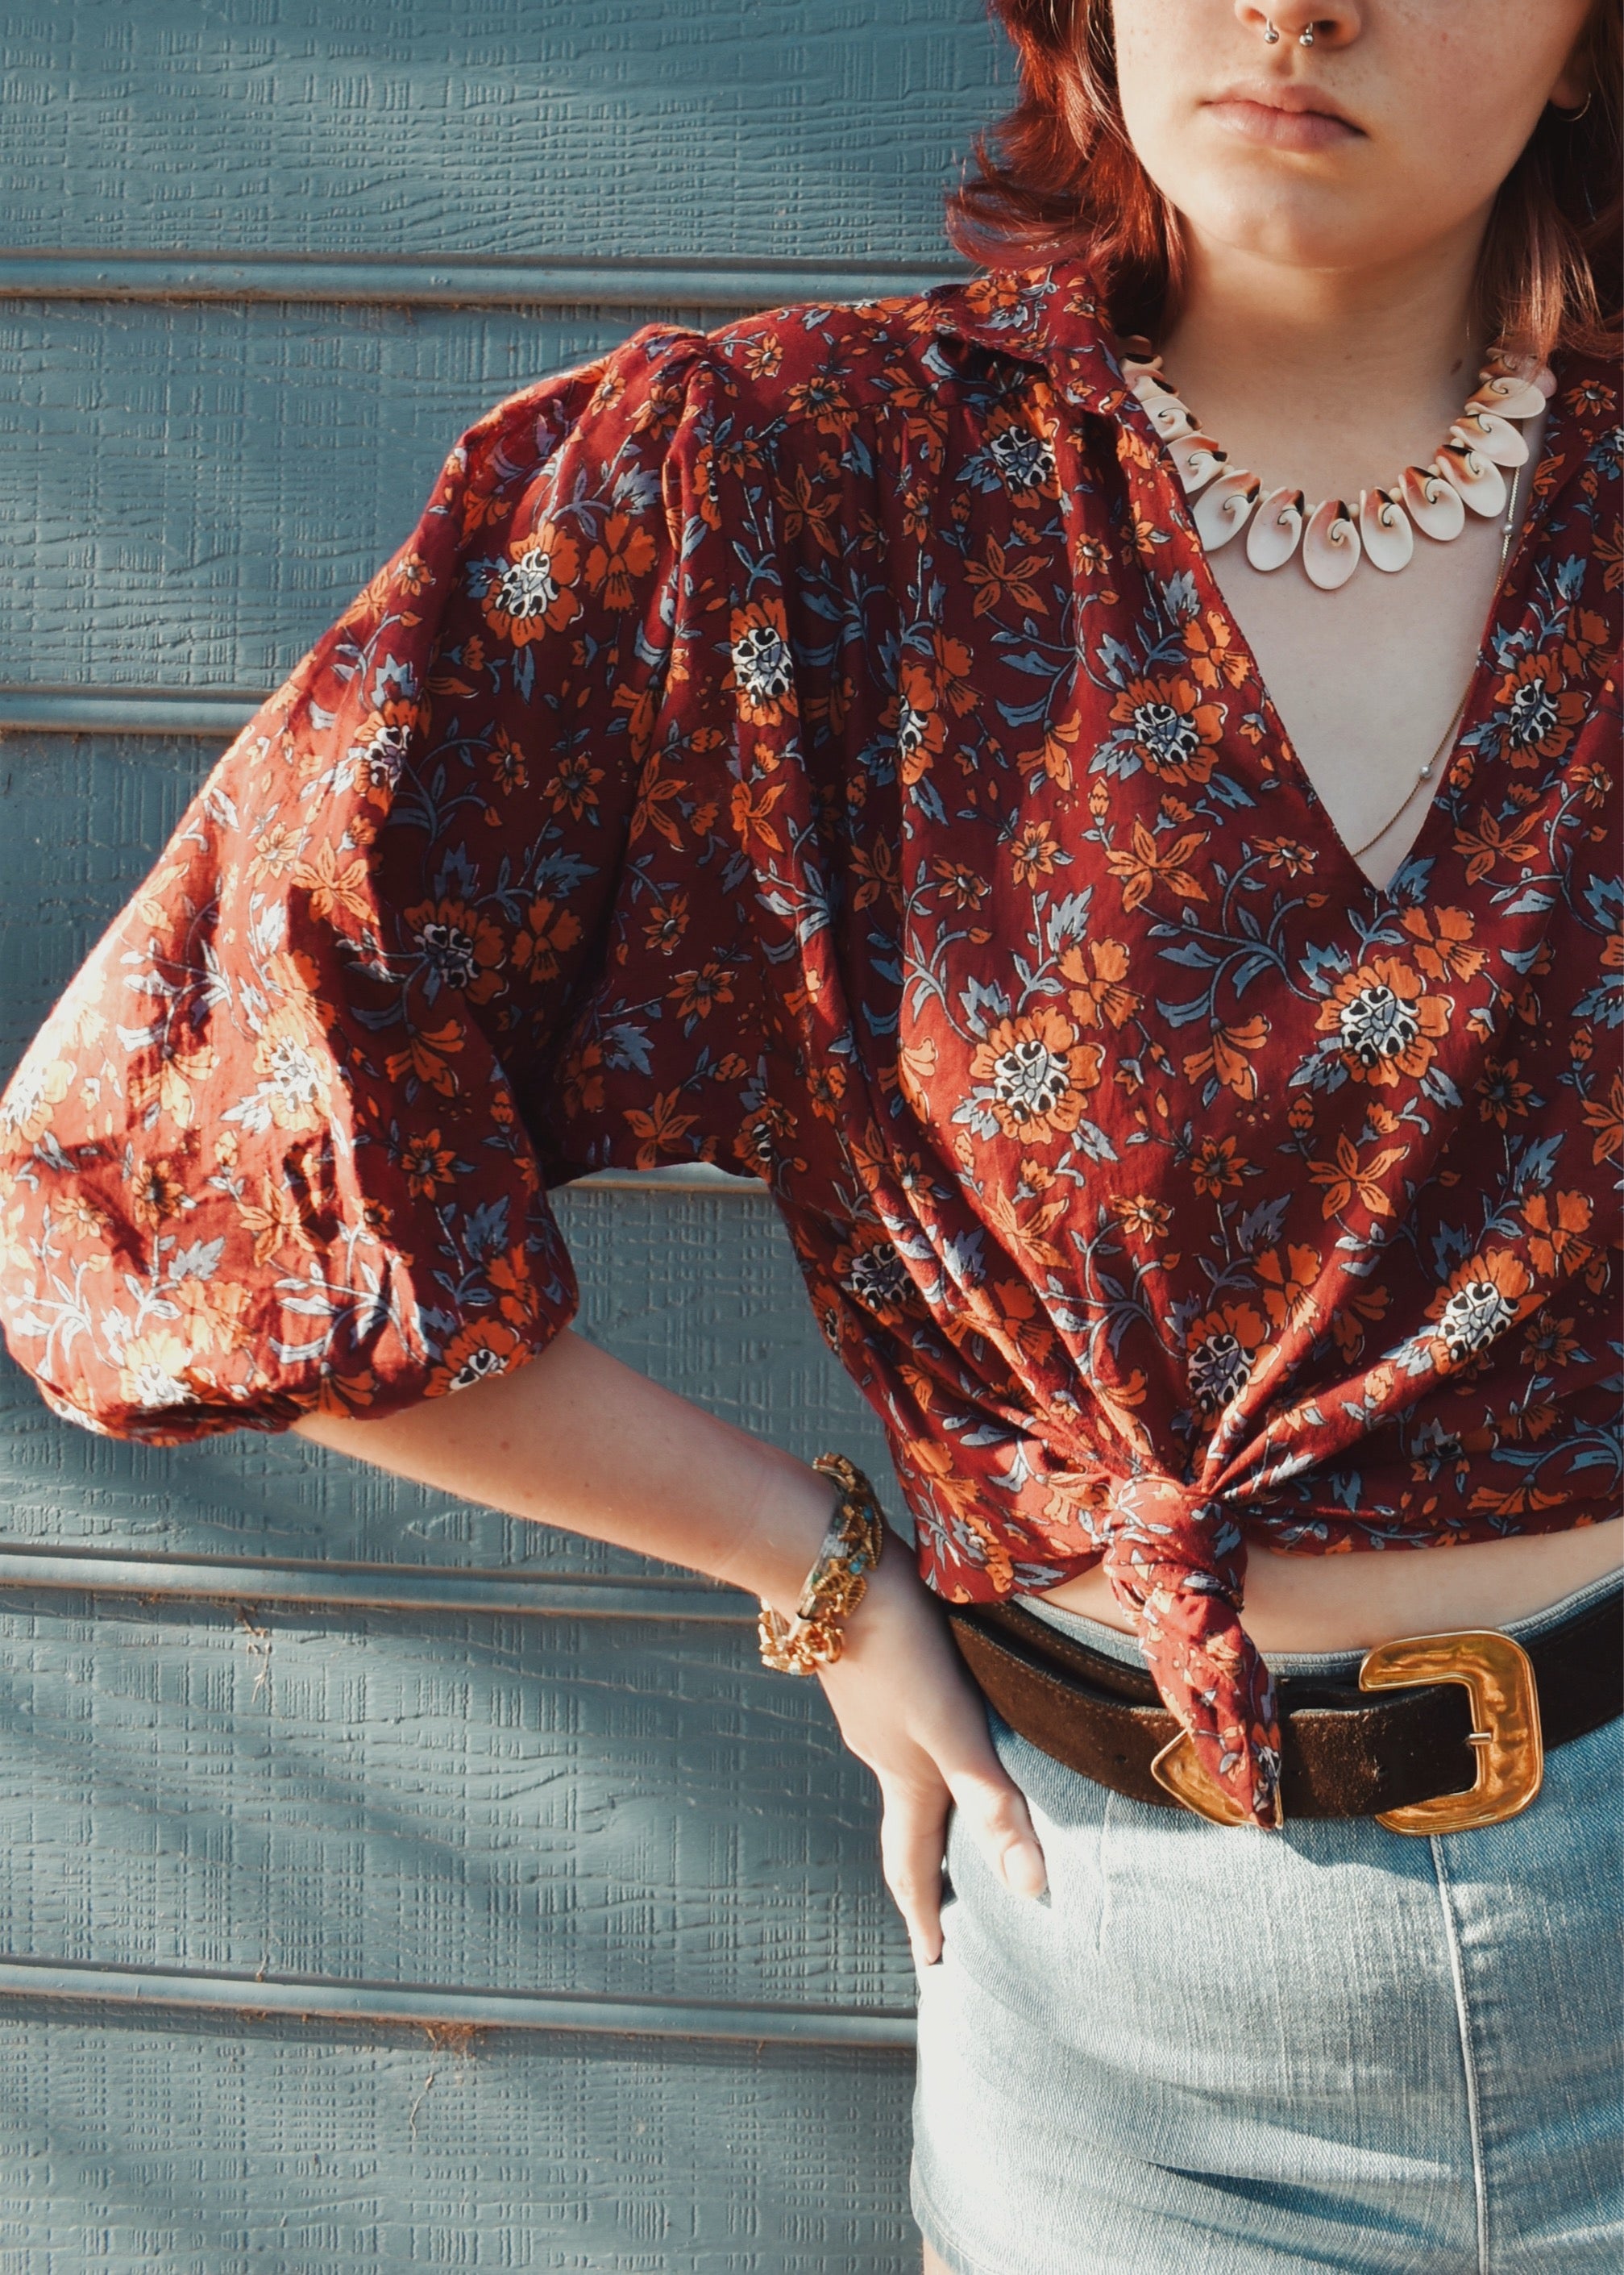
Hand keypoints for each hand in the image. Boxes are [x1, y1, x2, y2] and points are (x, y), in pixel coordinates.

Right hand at [811, 1546, 1047, 1970]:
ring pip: (906, 1771)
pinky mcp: (871, 1664)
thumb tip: (1030, 1888)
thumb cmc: (893, 1644)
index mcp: (903, 1778)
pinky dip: (926, 1743)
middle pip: (908, 1824)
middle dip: (929, 1867)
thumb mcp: (949, 1725)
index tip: (933, 1964)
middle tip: (951, 1901)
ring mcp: (871, 1707)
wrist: (826, 1562)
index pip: (912, 1867)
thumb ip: (988, 1798)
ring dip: (930, 1800)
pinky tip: (945, 1714)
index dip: (924, 1918)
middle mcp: (882, 1751)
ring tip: (959, 1811)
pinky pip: (903, 1724)